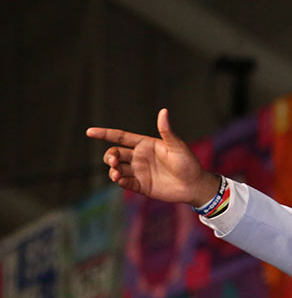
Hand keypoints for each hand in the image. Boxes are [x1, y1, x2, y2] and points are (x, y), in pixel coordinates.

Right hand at [86, 108, 219, 206]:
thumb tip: (163, 111)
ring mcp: (139, 172)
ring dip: (113, 171)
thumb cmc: (188, 163)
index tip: (89, 132)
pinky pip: (126, 183)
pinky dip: (121, 182)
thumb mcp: (177, 146)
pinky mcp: (142, 186)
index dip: (105, 134)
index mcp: (145, 144)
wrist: (194, 185)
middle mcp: (139, 157)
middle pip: (115, 154)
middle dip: (110, 157)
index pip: (120, 137)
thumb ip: (166, 131)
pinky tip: (121, 181)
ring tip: (117, 174)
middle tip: (114, 162)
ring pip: (117, 169)